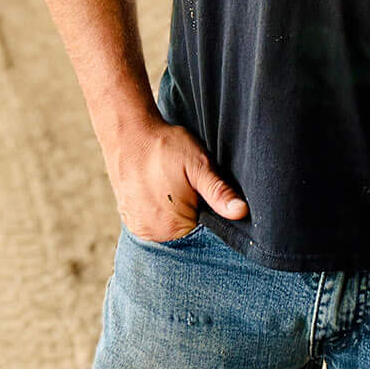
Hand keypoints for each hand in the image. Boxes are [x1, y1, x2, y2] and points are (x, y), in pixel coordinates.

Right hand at [104, 118, 246, 244]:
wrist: (128, 134)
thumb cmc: (165, 147)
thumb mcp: (199, 166)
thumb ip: (219, 192)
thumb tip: (241, 212)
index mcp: (174, 227)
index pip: (204, 231)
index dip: (209, 211)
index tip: (202, 191)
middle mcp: (154, 234)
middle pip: (186, 231)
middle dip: (192, 212)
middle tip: (184, 185)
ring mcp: (139, 228)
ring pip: (169, 227)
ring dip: (173, 212)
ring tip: (169, 185)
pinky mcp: (129, 219)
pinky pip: (152, 222)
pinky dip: (158, 210)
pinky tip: (157, 190)